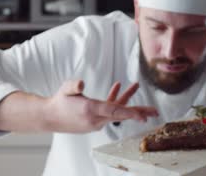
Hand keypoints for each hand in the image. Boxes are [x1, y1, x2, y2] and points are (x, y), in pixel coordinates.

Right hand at [43, 80, 158, 132]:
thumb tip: (81, 84)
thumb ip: (73, 86)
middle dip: (139, 113)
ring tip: (136, 85)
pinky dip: (115, 99)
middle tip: (155, 112)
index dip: (130, 113)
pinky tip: (118, 86)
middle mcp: (96, 118)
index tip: (143, 117)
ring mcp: (97, 120)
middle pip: (121, 114)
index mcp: (91, 110)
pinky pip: (109, 110)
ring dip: (128, 99)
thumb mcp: (65, 89)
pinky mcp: (95, 119)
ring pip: (116, 110)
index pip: (114, 112)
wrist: (50, 117)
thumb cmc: (59, 101)